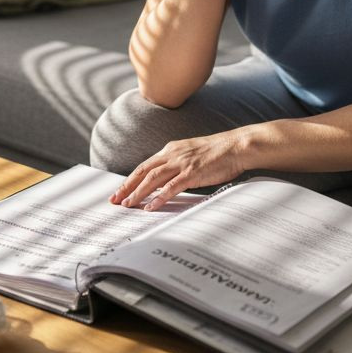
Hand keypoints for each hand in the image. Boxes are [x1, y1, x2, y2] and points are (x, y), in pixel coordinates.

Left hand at [109, 129, 247, 210]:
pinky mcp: (193, 172)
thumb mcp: (191, 154)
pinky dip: (159, 197)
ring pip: (153, 178)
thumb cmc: (217, 153)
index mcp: (171, 149)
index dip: (130, 179)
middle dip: (127, 186)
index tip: (119, 191)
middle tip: (114, 200)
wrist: (237, 146)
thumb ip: (177, 164)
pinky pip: (172, 187)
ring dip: (138, 192)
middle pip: (143, 171)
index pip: (145, 165)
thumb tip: (166, 180)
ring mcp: (182, 163)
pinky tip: (151, 206)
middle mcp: (172, 154)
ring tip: (127, 205)